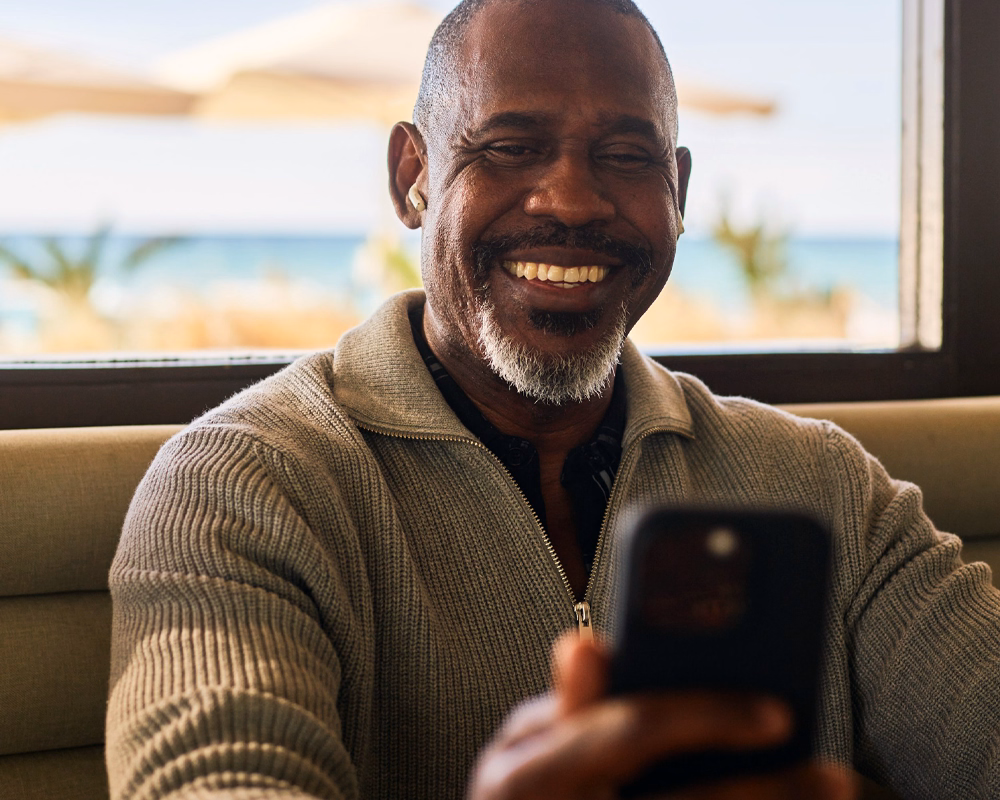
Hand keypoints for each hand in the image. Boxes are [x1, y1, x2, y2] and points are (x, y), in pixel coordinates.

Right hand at [467, 633, 856, 799]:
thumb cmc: (524, 799)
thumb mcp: (527, 748)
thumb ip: (569, 703)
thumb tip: (586, 642)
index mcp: (526, 772)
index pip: (634, 729)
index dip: (709, 716)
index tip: (780, 712)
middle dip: (764, 792)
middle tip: (834, 778)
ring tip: (824, 795)